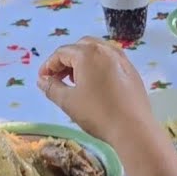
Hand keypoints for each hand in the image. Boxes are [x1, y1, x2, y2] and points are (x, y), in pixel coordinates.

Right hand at [38, 37, 155, 144]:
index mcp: (88, 53)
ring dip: (82, 61)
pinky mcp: (132, 70)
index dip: (48, 65)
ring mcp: (122, 59)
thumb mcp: (68, 102)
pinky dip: (98, 66)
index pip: (62, 52)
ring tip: (75, 81)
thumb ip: (52, 88)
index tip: (42, 79)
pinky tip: (95, 85)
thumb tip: (42, 80)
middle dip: (66, 60)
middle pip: (80, 47)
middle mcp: (106, 49)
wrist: (133, 129)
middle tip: (58, 78)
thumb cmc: (97, 113)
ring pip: (97, 51)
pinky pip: (110, 60)